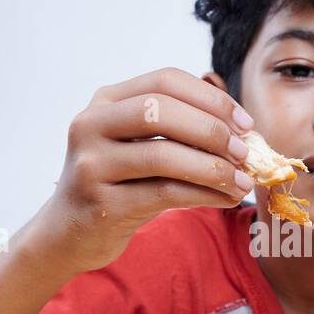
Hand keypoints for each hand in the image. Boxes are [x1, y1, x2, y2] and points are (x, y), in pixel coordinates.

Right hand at [26, 67, 255, 274]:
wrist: (69, 233)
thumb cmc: (119, 184)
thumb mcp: (138, 147)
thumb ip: (178, 131)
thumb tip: (243, 133)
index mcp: (105, 101)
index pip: (164, 80)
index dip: (211, 98)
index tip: (245, 123)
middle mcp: (91, 125)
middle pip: (160, 110)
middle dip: (212, 130)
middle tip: (245, 153)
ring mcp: (92, 165)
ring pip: (164, 156)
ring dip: (213, 169)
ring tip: (242, 182)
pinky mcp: (102, 204)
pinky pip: (164, 194)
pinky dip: (203, 195)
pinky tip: (224, 199)